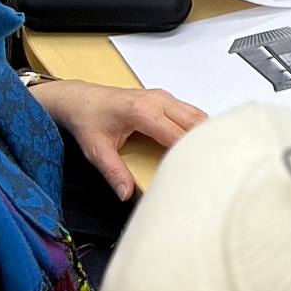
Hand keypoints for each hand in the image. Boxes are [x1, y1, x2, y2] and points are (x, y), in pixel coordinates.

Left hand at [32, 80, 205, 200]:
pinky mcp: (164, 97)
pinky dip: (196, 124)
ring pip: (195, 114)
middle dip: (202, 142)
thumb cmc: (87, 119)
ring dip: (202, 132)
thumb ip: (113, 172)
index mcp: (142, 113)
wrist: (79, 98)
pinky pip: (189, 110)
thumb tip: (126, 193)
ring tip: (209, 153)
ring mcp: (162, 96)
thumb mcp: (96, 149)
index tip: (200, 169)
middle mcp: (157, 101)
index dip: (189, 152)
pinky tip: (197, 140)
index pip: (177, 135)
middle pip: (193, 122)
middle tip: (211, 164)